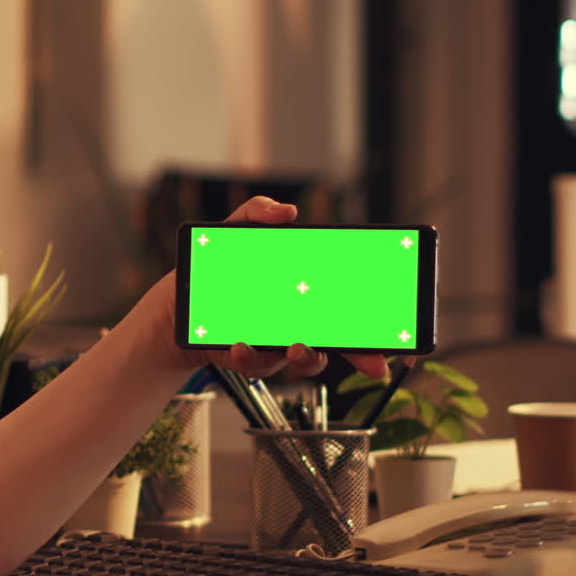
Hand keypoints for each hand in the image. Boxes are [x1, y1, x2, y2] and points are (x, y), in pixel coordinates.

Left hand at [133, 195, 388, 379]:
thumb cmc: (215, 267)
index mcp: (306, 293)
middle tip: (373, 361)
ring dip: (307, 356)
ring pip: (305, 360)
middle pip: (342, 343)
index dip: (377, 323)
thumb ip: (257, 214)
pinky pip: (256, 363)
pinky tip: (239, 343)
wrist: (176, 299)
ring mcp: (276, 344)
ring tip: (295, 346)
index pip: (351, 307)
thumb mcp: (234, 234)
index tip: (398, 334)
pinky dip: (251, 354)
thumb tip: (287, 212)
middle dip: (362, 355)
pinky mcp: (247, 357)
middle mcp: (300, 323)